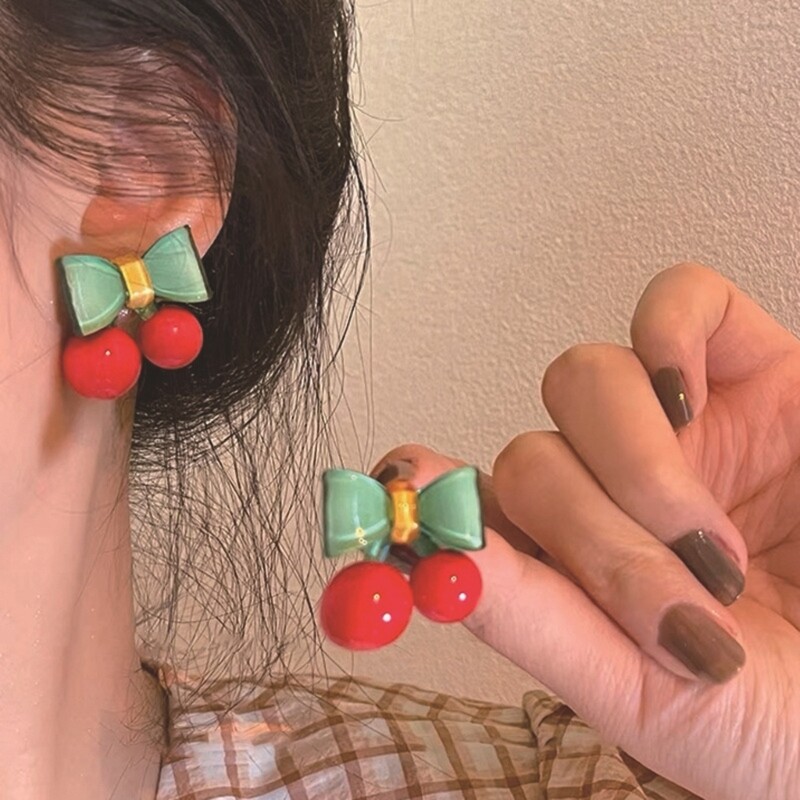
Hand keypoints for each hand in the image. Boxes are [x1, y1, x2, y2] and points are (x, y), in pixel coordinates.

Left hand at [377, 265, 799, 799]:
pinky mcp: (754, 372)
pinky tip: (690, 404)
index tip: (399, 488)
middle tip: (682, 609)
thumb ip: (533, 620)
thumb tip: (432, 556)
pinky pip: (678, 300)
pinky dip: (668, 337)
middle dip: (593, 534)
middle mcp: (609, 487)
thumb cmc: (776, 717)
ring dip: (638, 468)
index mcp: (568, 560)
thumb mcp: (644, 691)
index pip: (471, 503)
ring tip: (717, 551)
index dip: (431, 491)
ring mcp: (679, 425)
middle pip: (530, 457)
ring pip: (583, 381)